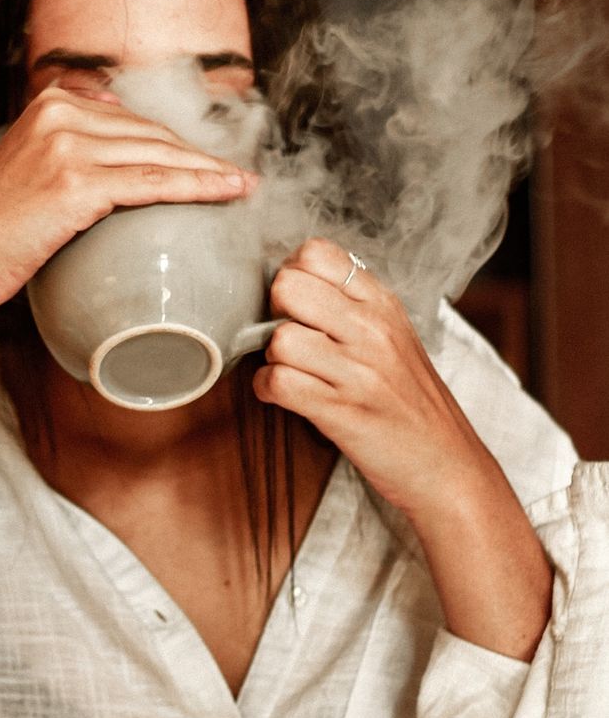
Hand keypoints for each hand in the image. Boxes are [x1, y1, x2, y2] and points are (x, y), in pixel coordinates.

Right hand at [0, 85, 258, 316]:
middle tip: (236, 177)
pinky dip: (197, 187)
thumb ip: (69, 151)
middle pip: (151, 133)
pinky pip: (153, 182)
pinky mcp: (76, 182)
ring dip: (210, 171)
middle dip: (199, 156)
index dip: (176, 142)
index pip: (132, 119)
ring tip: (242, 187)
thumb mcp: (29, 169)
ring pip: (159, 155)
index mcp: (50, 103)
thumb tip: (119, 157)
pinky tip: (227, 193)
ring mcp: (67, 145)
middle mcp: (59, 114)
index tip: (208, 161)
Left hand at [253, 237, 506, 521]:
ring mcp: (359, 371)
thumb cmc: (412, 402)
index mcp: (383, 304)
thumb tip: (294, 281)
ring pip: (280, 338)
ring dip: (272, 358)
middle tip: (291, 338)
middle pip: (288, 287)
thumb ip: (352, 305)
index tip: (299, 305)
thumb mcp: (395, 337)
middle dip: (274, 313)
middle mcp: (373, 330)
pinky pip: (278, 383)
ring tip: (292, 371)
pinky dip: (269, 390)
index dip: (293, 275)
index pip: (316, 253)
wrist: (448, 465)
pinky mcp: (343, 412)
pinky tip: (286, 396)